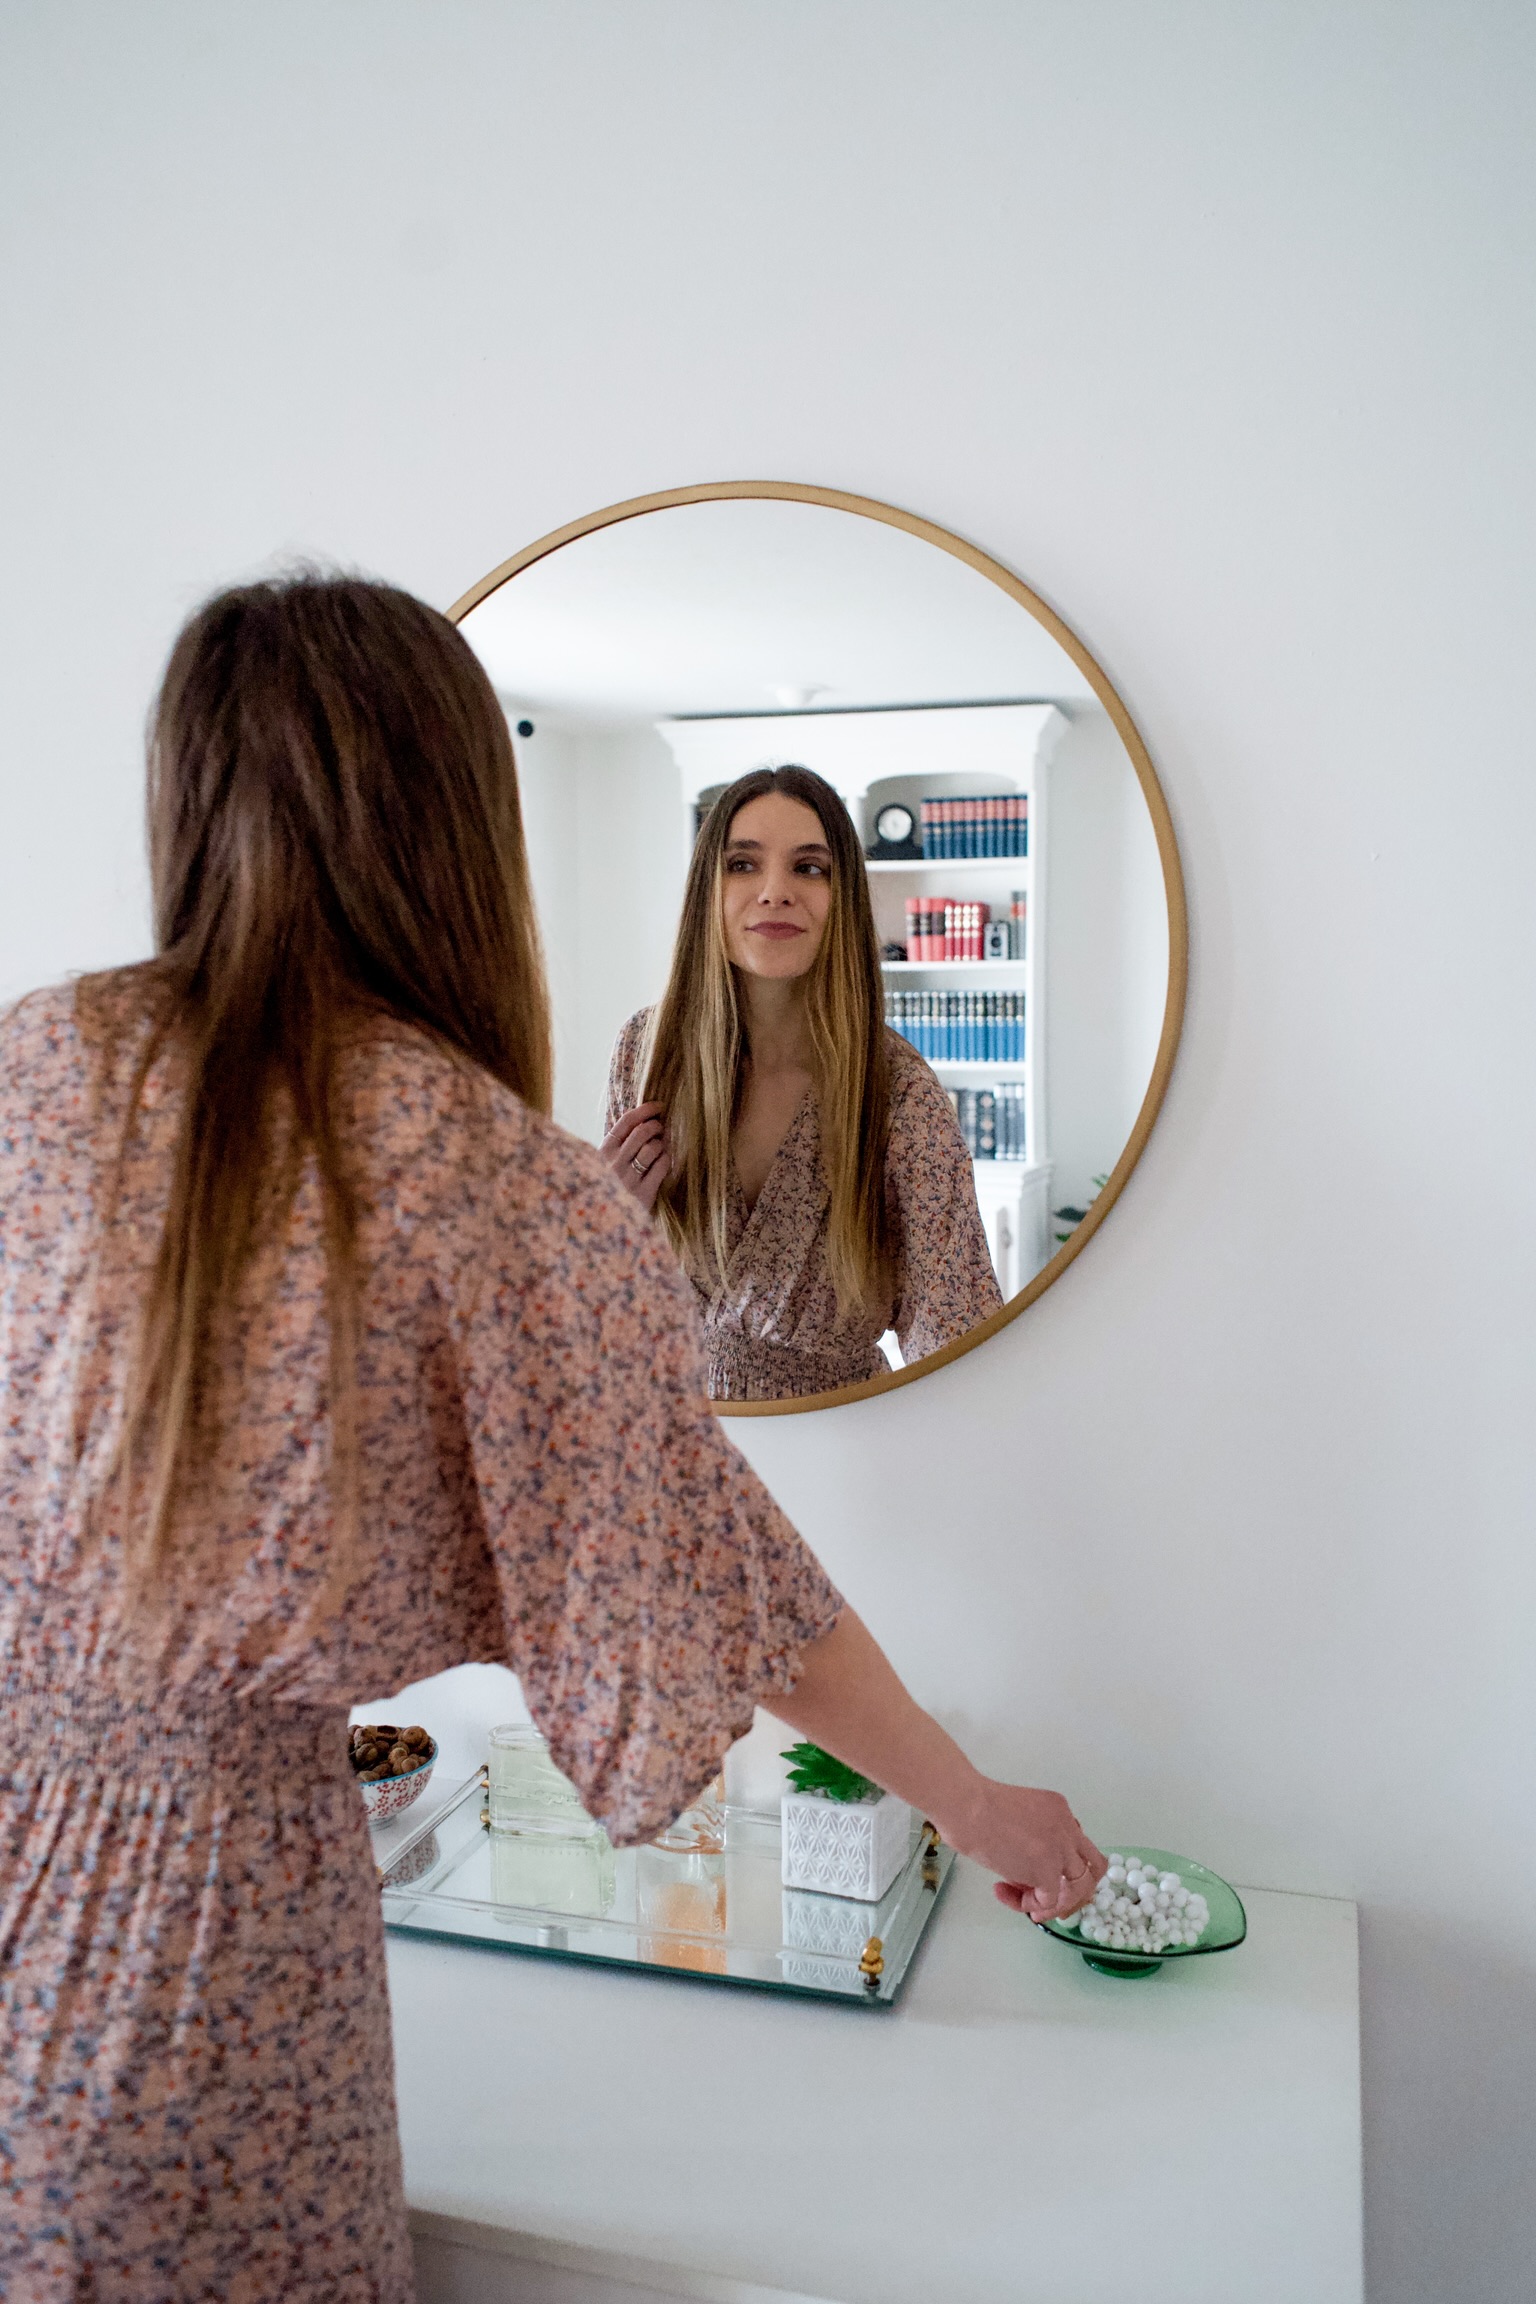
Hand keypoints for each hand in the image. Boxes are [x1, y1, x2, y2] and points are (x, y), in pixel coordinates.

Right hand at [601, 1102, 670, 1212]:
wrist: (604, 1224)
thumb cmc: (607, 1187)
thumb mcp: (604, 1163)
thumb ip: (618, 1143)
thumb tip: (645, 1118)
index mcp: (602, 1153)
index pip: (625, 1122)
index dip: (645, 1110)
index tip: (658, 1105)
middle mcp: (613, 1165)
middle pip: (642, 1132)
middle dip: (656, 1126)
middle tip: (661, 1128)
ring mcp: (628, 1180)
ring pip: (653, 1148)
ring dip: (662, 1143)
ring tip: (661, 1147)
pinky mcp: (643, 1194)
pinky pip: (662, 1166)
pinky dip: (667, 1159)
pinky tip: (664, 1161)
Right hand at [945, 1779, 1106, 1922]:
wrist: (966, 1808)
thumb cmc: (974, 1807)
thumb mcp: (1016, 1816)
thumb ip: (1031, 1837)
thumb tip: (1025, 1871)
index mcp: (1059, 1809)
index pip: (1074, 1845)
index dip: (1058, 1865)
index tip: (1033, 1873)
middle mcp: (1068, 1827)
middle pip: (1093, 1867)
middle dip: (1074, 1891)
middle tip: (1049, 1901)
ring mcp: (1060, 1849)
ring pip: (1080, 1888)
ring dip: (1057, 1904)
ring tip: (1029, 1906)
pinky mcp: (1048, 1870)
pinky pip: (1050, 1901)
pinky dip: (1030, 1905)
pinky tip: (1006, 1893)